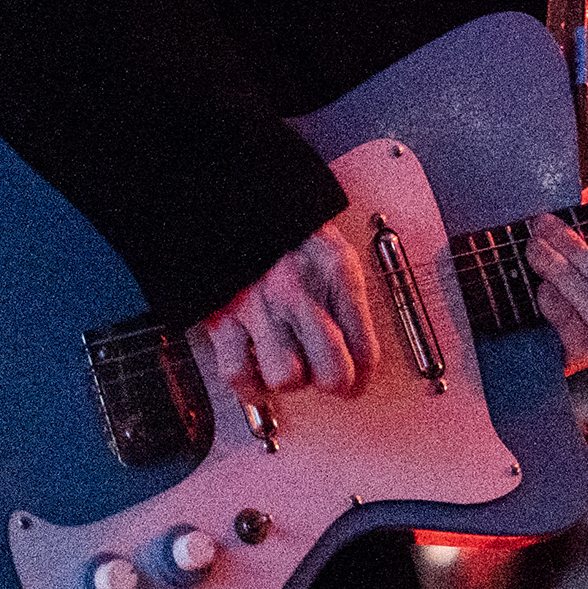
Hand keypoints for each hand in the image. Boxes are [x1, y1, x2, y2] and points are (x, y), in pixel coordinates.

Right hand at [197, 226, 376, 399]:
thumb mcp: (335, 253)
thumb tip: (360, 355)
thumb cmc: (289, 233)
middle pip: (330, 372)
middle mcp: (298, 293)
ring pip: (285, 378)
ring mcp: (260, 308)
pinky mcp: (223, 318)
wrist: (237, 206)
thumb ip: (350, 302)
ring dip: (289, 380)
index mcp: (334, 273)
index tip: (356, 379)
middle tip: (325, 374)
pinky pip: (237, 372)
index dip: (363, 375)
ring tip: (289, 364)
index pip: (364, 348)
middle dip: (332, 382)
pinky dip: (248, 383)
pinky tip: (257, 371)